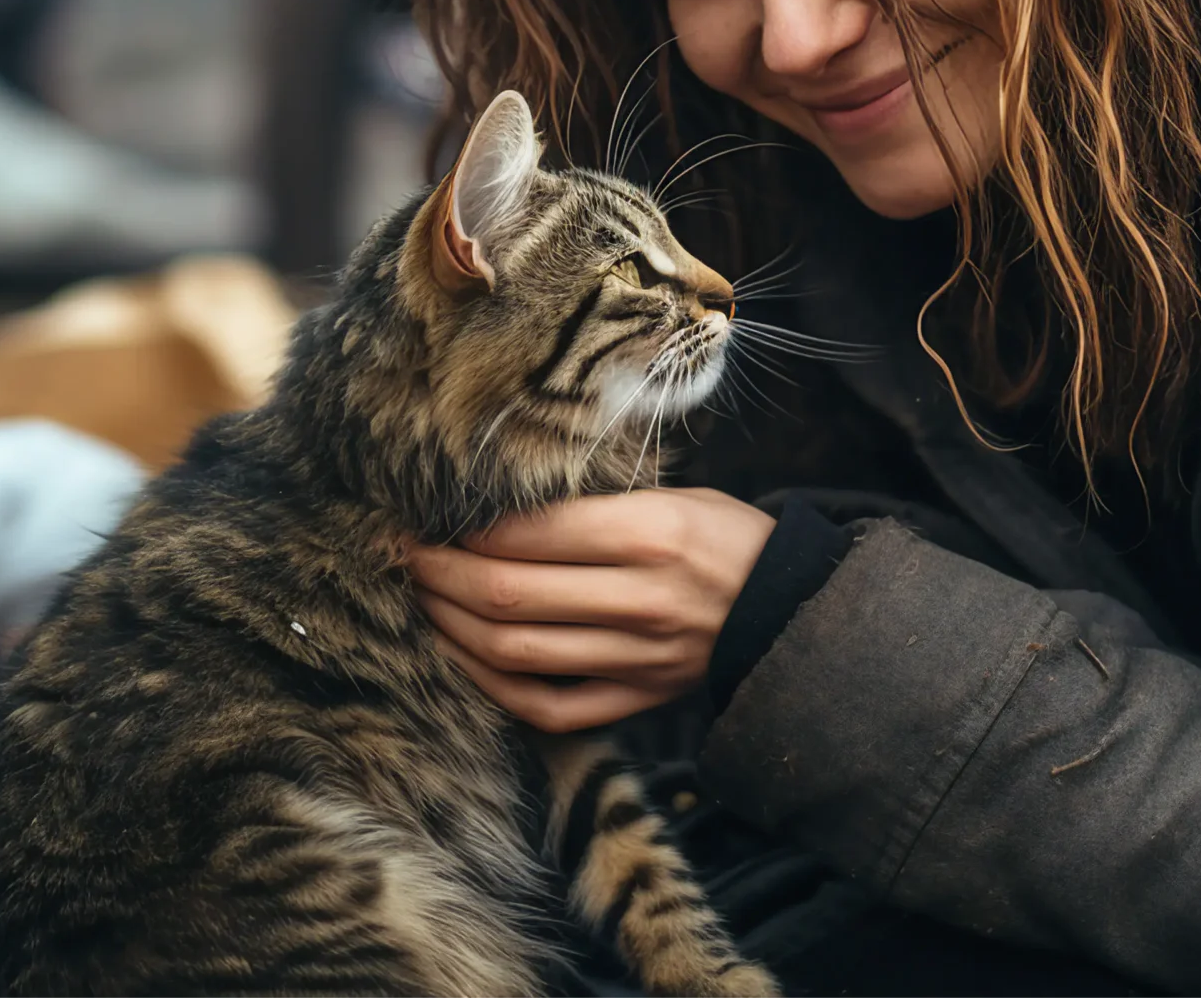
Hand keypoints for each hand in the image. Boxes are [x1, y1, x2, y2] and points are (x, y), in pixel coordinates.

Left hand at [407, 488, 776, 732]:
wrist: (792, 608)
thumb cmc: (726, 537)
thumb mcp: (675, 495)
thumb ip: (595, 504)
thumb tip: (500, 505)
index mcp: (651, 534)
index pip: (531, 533)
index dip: (468, 529)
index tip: (434, 517)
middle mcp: (640, 599)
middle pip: (509, 594)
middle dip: (440, 574)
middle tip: (407, 555)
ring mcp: (637, 659)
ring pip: (515, 651)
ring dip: (453, 625)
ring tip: (424, 599)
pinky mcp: (638, 700)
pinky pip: (546, 706)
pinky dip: (493, 686)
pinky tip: (465, 657)